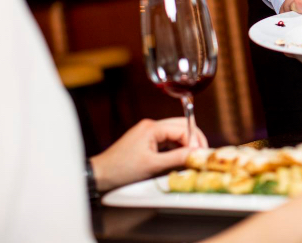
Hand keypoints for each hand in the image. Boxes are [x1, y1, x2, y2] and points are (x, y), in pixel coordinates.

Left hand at [89, 118, 208, 192]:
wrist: (100, 175)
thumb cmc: (122, 170)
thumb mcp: (153, 165)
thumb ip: (177, 158)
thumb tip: (197, 154)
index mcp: (152, 127)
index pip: (183, 128)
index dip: (195, 140)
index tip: (201, 154)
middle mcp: (151, 126)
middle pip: (181, 127)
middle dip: (193, 140)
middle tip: (201, 155)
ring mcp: (148, 133)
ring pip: (175, 135)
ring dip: (185, 145)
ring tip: (192, 159)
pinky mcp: (146, 141)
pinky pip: (167, 142)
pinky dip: (175, 149)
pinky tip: (180, 159)